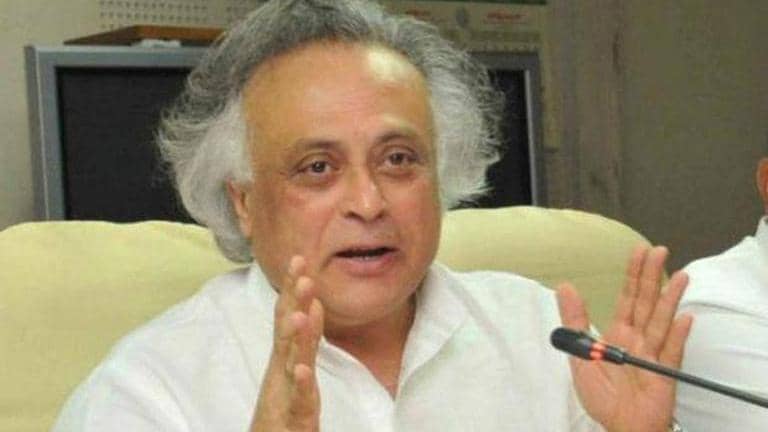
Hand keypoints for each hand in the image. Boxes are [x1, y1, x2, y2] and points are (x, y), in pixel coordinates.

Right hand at [250, 256, 324, 431]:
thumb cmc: (285, 404)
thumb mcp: (297, 365)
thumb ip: (307, 337)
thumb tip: (315, 304)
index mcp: (285, 354)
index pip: (288, 314)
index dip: (292, 287)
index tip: (299, 258)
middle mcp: (282, 367)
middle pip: (287, 330)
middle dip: (294, 301)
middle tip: (302, 274)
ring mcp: (285, 389)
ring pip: (290, 359)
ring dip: (295, 336)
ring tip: (302, 313)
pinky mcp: (293, 414)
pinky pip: (298, 397)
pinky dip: (299, 382)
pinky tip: (301, 369)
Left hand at [557, 245, 692, 431]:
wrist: (619, 426)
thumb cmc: (603, 396)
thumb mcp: (580, 355)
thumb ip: (575, 321)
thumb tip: (564, 287)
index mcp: (619, 333)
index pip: (628, 298)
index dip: (633, 275)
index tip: (639, 251)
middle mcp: (638, 339)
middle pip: (647, 302)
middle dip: (652, 277)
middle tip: (659, 251)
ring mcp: (653, 354)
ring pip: (662, 321)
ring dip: (671, 299)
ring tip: (680, 277)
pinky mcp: (664, 373)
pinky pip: (672, 352)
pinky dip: (679, 336)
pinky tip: (685, 318)